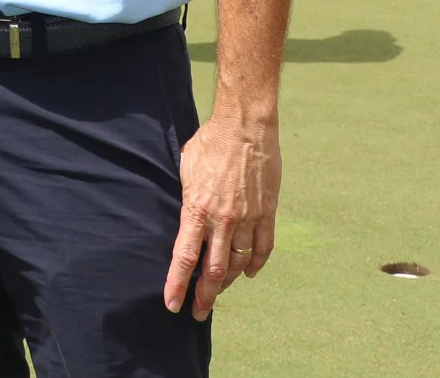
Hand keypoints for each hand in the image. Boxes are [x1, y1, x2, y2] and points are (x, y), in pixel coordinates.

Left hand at [164, 113, 281, 320]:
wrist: (245, 126)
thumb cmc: (210, 142)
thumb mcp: (186, 168)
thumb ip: (187, 197)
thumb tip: (186, 215)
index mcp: (197, 208)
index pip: (184, 257)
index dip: (177, 284)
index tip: (172, 304)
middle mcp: (222, 219)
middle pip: (212, 269)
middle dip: (203, 295)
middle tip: (198, 313)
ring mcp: (247, 218)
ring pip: (237, 263)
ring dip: (226, 282)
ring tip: (218, 293)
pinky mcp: (267, 212)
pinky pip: (262, 247)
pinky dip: (255, 263)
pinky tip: (247, 272)